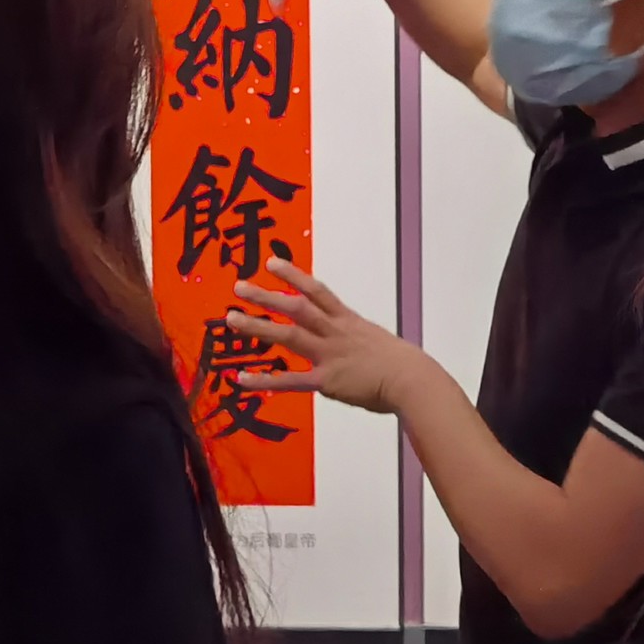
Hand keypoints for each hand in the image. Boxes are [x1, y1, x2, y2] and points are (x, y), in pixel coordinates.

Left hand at [226, 259, 439, 418]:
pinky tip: (241, 379)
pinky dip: (264, 380)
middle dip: (267, 297)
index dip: (293, 276)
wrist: (412, 380)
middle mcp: (335, 333)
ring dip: (258, 327)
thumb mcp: (377, 343)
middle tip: (239, 288)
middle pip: (296, 308)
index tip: (272, 263)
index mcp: (348, 321)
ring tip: (231, 319)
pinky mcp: (326, 380)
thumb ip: (357, 343)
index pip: (317, 291)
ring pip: (288, 336)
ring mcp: (329, 355)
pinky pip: (290, 380)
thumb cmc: (402, 365)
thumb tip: (350, 351)